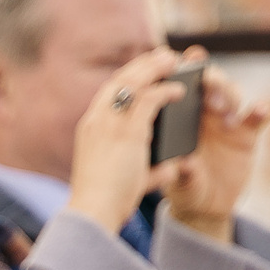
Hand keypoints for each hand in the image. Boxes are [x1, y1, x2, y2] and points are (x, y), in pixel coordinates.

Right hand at [64, 46, 186, 235]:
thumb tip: (170, 167)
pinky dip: (165, 91)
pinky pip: (149, 100)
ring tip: (173, 61)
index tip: (143, 72)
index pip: (108, 94)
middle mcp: (96, 121)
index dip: (127, 79)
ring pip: (134, 83)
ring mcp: (109, 124)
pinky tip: (180, 90)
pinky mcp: (127, 132)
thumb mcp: (126, 179)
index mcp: (90, 130)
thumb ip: (148, 170)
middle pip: (119, 80)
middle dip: (142, 66)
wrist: (92, 214)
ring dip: (155, 68)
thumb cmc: (105, 204)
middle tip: (162, 55)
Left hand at [163, 60, 269, 241]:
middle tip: (211, 102)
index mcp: (178, 116)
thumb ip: (181, 172)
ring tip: (228, 120)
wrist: (205, 207)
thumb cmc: (182, 188)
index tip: (187, 67)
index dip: (185, 68)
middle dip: (213, 82)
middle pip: (211, 79)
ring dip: (231, 98)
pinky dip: (261, 109)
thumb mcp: (177, 183)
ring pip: (233, 92)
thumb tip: (185, 163)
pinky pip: (257, 115)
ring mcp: (226, 119)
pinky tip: (261, 109)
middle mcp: (203, 111)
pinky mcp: (247, 133)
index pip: (181, 83)